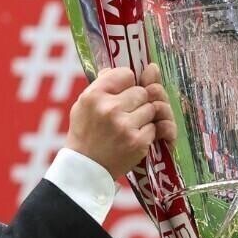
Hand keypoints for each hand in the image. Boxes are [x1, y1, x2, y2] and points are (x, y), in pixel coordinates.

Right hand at [65, 65, 173, 179]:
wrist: (86, 167)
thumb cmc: (85, 133)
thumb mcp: (83, 104)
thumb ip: (103, 84)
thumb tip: (128, 70)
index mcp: (94, 96)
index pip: (126, 74)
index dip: (128, 83)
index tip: (124, 91)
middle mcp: (109, 109)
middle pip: (142, 92)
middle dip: (138, 101)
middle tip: (127, 112)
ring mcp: (125, 126)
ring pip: (151, 109)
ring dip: (144, 117)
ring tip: (130, 125)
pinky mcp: (137, 142)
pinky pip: (154, 127)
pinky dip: (146, 133)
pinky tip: (133, 137)